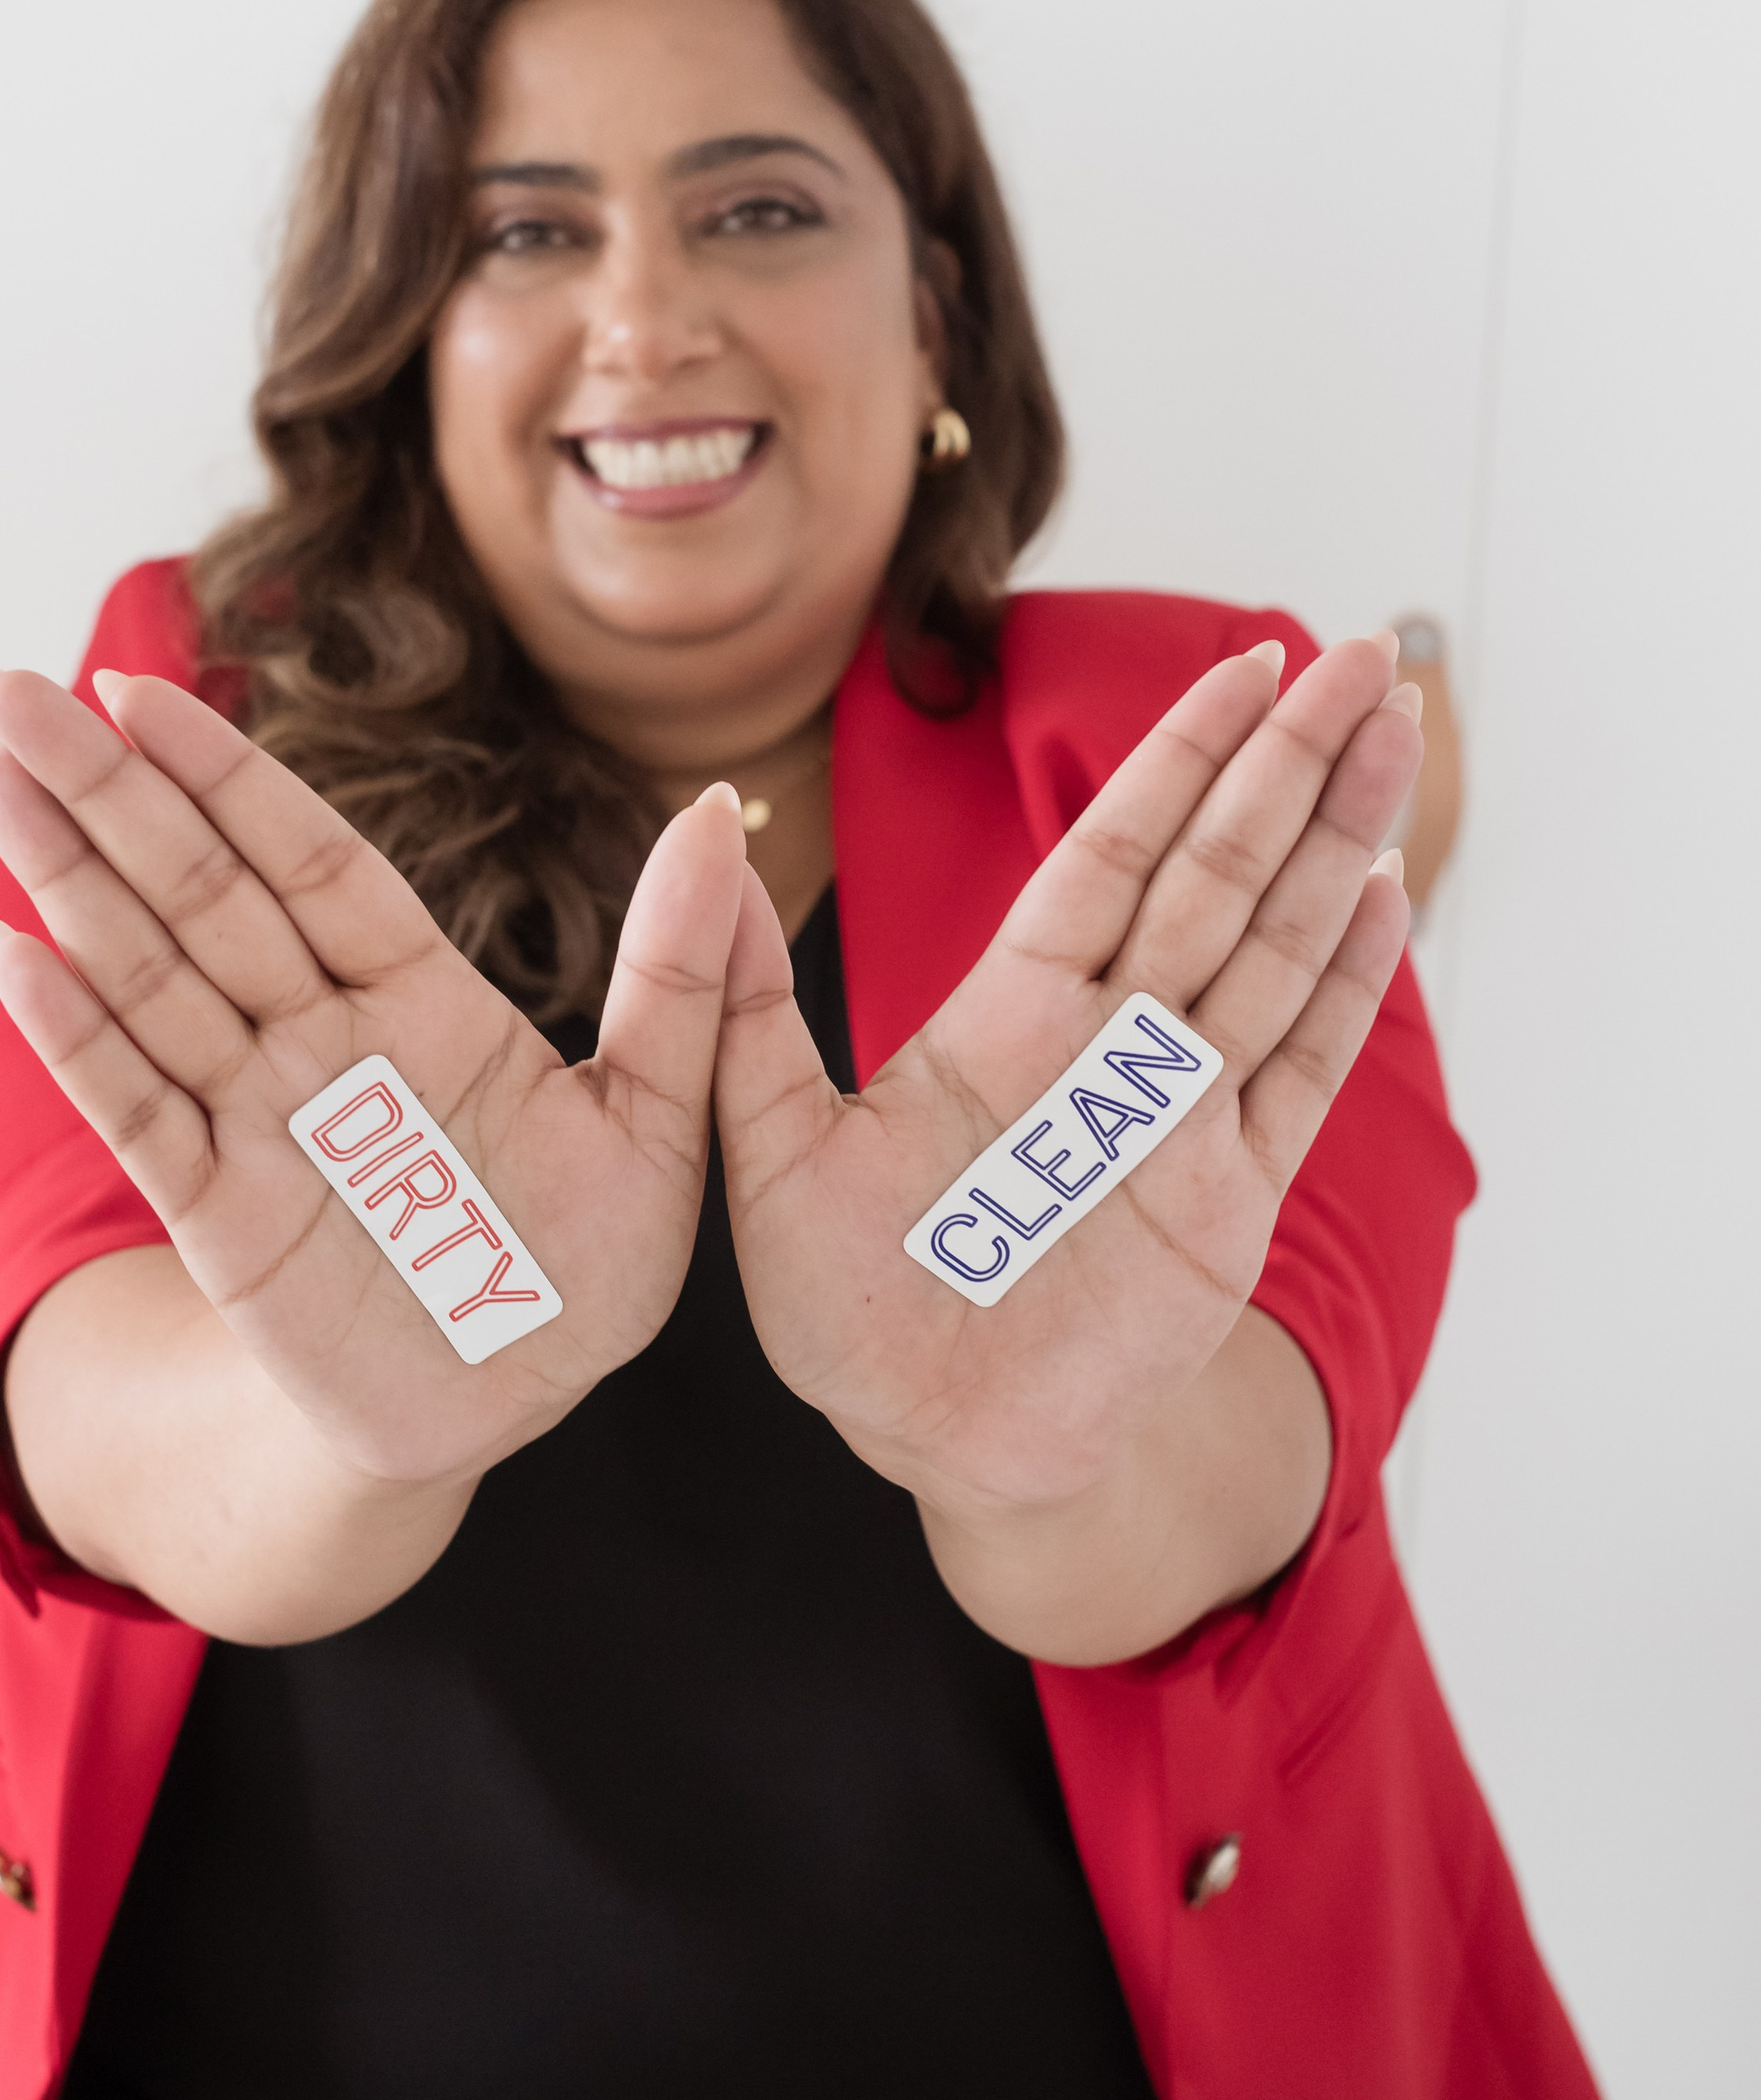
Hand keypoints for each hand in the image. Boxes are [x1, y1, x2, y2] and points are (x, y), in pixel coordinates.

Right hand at [0, 661, 745, 1490]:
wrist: (508, 1406)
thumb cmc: (586, 1263)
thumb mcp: (660, 1115)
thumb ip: (677, 969)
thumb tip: (727, 809)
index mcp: (423, 1000)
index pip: (310, 861)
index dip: (226, 777)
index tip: (138, 689)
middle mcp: (322, 1040)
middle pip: (201, 889)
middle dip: (105, 790)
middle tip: (6, 683)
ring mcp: (258, 1119)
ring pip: (148, 974)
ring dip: (65, 875)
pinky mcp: (219, 1213)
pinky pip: (136, 1111)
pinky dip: (76, 1033)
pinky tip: (13, 950)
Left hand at [713, 633, 1419, 1585]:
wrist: (937, 1442)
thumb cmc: (849, 1307)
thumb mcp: (768, 1146)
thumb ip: (741, 1000)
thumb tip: (704, 838)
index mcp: (1004, 1019)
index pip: (1108, 856)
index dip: (1178, 762)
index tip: (1243, 668)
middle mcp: (1105, 1047)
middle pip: (1215, 874)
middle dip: (1288, 766)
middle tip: (1360, 657)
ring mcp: (1177, 1117)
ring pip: (1275, 948)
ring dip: (1338, 843)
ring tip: (1393, 736)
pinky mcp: (1229, 1198)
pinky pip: (1298, 1073)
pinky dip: (1345, 990)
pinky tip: (1384, 901)